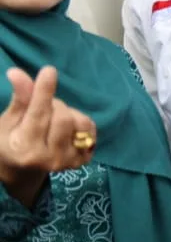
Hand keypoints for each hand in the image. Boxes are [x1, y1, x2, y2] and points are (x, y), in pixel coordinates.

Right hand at [0, 67, 96, 206]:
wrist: (23, 170)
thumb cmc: (10, 141)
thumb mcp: (8, 122)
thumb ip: (19, 99)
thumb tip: (17, 73)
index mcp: (25, 150)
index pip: (38, 115)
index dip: (43, 91)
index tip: (49, 70)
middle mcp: (50, 159)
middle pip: (62, 116)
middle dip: (53, 104)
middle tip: (42, 108)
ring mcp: (70, 161)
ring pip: (80, 121)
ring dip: (68, 112)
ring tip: (53, 118)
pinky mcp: (84, 160)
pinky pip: (90, 129)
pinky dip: (78, 121)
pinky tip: (65, 127)